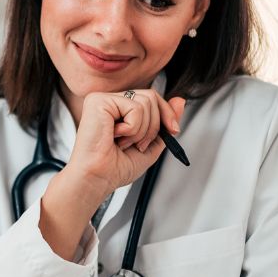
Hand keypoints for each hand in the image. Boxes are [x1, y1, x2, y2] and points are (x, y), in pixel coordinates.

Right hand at [69, 89, 186, 200]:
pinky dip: (132, 128)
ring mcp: (103, 99)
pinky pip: (135, 107)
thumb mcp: (151, 144)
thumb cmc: (114, 168)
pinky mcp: (98, 101)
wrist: (97, 179)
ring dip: (142, 131)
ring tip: (123, 142)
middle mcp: (110, 102)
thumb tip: (180, 100)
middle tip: (138, 144)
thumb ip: (164, 122)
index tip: (172, 131)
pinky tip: (115, 136)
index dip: (166, 114)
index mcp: (119, 110)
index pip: (151, 98)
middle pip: (151, 97)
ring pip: (145, 102)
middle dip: (154, 126)